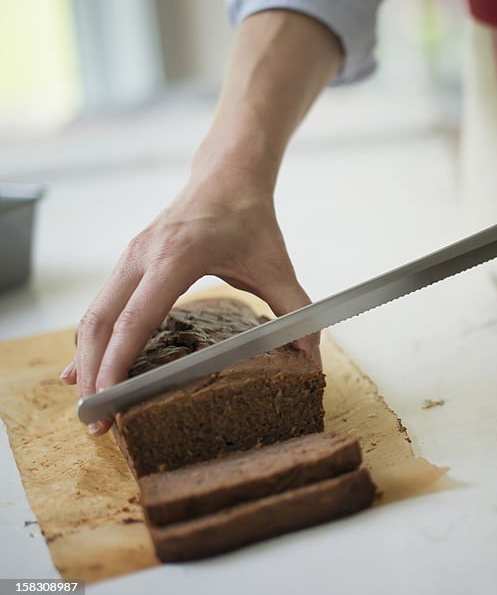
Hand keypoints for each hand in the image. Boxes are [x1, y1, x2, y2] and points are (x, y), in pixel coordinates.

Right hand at [63, 169, 319, 435]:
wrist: (228, 176)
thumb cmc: (249, 218)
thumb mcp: (277, 264)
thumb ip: (294, 308)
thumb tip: (311, 351)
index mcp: (176, 256)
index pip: (136, 318)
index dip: (118, 361)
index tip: (109, 397)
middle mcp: (143, 255)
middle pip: (100, 322)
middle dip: (93, 372)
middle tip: (94, 418)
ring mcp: (130, 256)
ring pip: (94, 315)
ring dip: (87, 359)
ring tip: (90, 403)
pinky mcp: (129, 261)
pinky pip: (102, 305)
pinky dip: (93, 339)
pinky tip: (87, 367)